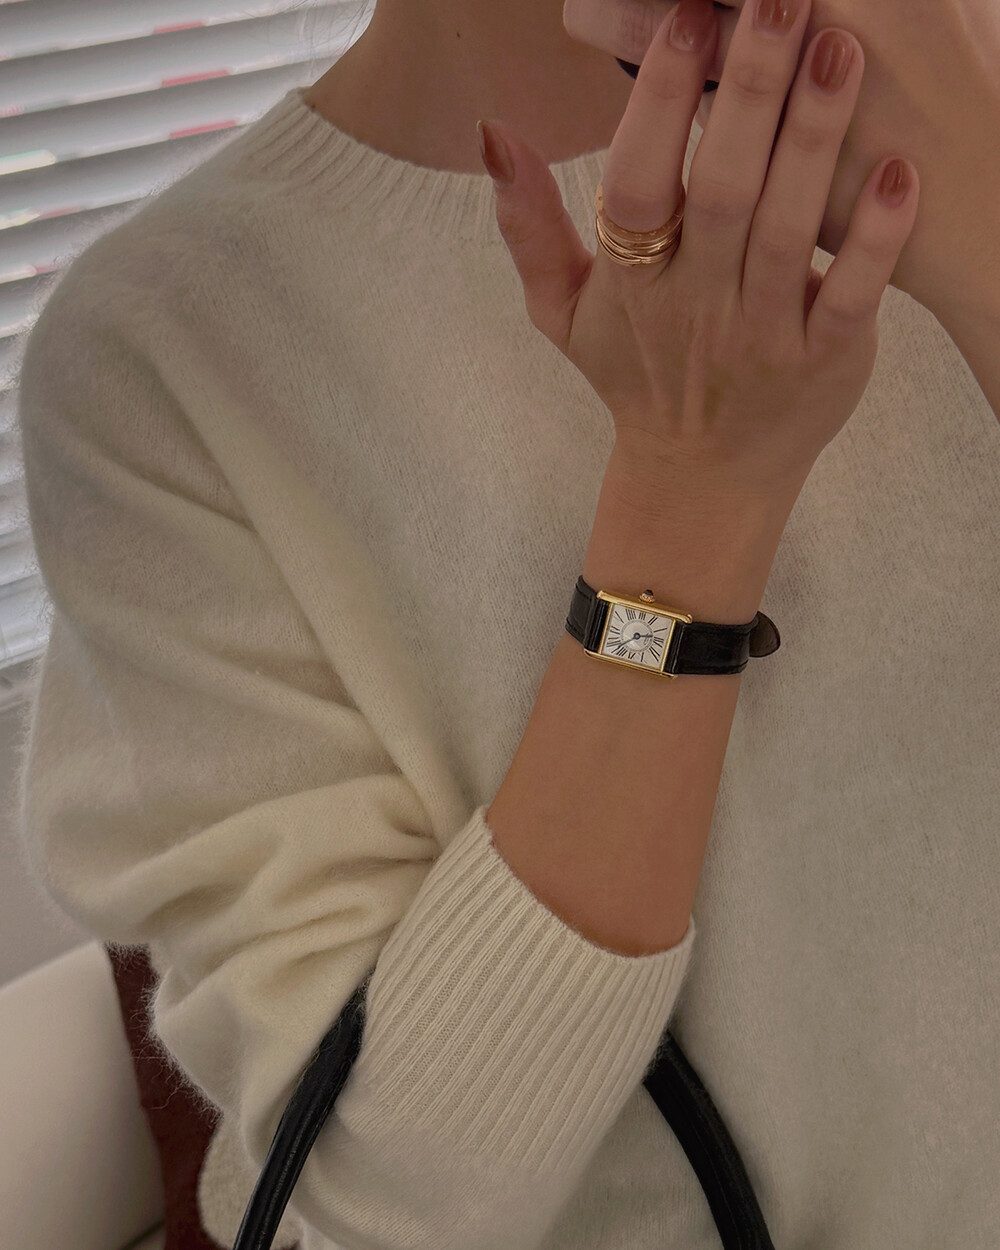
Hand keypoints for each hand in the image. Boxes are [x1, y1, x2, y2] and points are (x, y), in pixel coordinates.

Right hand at [482, 0, 918, 503]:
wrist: (702, 474)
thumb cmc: (636, 373)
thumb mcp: (563, 313)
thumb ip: (528, 227)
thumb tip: (493, 133)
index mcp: (632, 283)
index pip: (636, 186)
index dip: (661, 104)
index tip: (686, 17)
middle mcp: (695, 305)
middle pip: (721, 190)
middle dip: (751, 90)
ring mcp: (762, 336)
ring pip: (788, 230)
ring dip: (817, 139)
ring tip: (841, 47)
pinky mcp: (824, 361)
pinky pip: (852, 297)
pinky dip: (878, 239)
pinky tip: (901, 169)